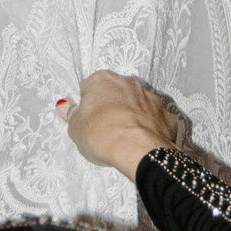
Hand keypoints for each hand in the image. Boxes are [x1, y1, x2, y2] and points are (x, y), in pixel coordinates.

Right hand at [60, 71, 179, 179]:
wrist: (138, 150)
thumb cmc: (101, 136)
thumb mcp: (76, 129)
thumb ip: (70, 115)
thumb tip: (64, 105)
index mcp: (102, 80)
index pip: (89, 87)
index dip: (87, 104)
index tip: (87, 120)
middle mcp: (127, 82)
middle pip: (115, 92)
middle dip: (111, 106)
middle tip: (105, 129)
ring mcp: (150, 96)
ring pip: (138, 103)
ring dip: (132, 114)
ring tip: (126, 137)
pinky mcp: (166, 114)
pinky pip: (155, 119)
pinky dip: (151, 127)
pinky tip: (145, 141)